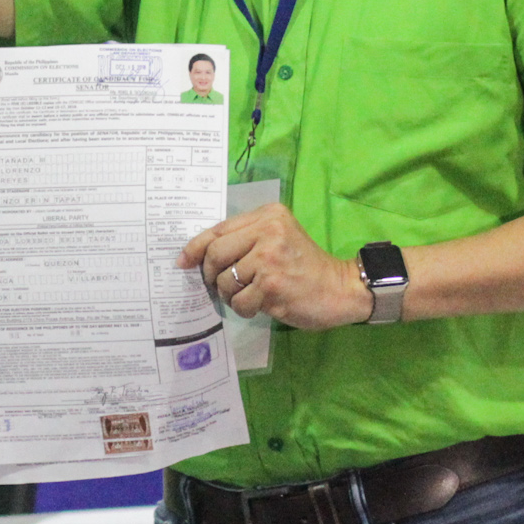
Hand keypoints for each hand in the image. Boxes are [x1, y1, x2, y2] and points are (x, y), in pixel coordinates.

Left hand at [179, 203, 372, 330]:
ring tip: (248, 295)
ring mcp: (269, 257)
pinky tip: (260, 305)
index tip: (182, 262)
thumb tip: (196, 256)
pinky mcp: (272, 284)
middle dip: (211, 275)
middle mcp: (268, 231)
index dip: (194, 248)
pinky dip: (244, 308)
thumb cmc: (304, 266)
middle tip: (220, 286)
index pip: (218, 229)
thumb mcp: (277, 239)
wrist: (341, 288)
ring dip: (230, 295)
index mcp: (268, 215)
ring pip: (225, 280)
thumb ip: (244, 240)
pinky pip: (239, 301)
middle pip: (215, 254)